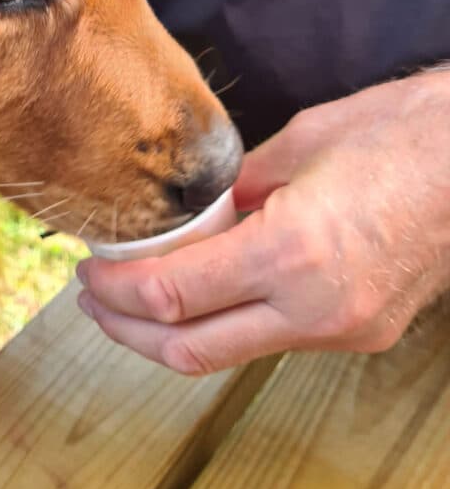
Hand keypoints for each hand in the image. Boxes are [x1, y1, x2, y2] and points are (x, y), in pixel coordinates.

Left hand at [76, 70, 449, 374]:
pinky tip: (204, 293)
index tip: (90, 272)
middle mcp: (314, 308)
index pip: (172, 294)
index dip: (116, 290)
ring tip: (135, 301)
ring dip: (173, 332)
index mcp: (291, 252)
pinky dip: (224, 322)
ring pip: (229, 354)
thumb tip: (193, 215)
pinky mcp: (360, 333)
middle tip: (95, 301)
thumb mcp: (298, 144)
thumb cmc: (398, 134)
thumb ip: (235, 191)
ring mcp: (341, 329)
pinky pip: (270, 339)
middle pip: (190, 347)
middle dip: (128, 328)